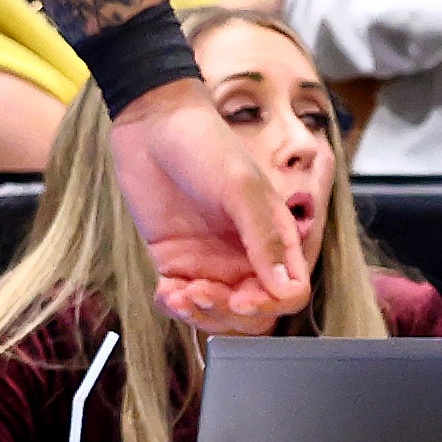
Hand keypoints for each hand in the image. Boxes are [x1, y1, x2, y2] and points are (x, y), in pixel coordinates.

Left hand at [106, 79, 313, 330]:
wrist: (152, 126)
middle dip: (229, 314)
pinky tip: (165, 291)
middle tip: (201, 292)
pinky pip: (183, 302)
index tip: (241, 298)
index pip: (289, 290)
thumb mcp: (240, 187)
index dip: (270, 304)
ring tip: (178, 293)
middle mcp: (247, 252)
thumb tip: (286, 288)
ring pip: (218, 314)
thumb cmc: (204, 143)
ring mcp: (212, 259)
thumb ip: (264, 237)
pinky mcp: (178, 262)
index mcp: (275, 233)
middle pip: (254, 312)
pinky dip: (175, 307)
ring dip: (200, 315)